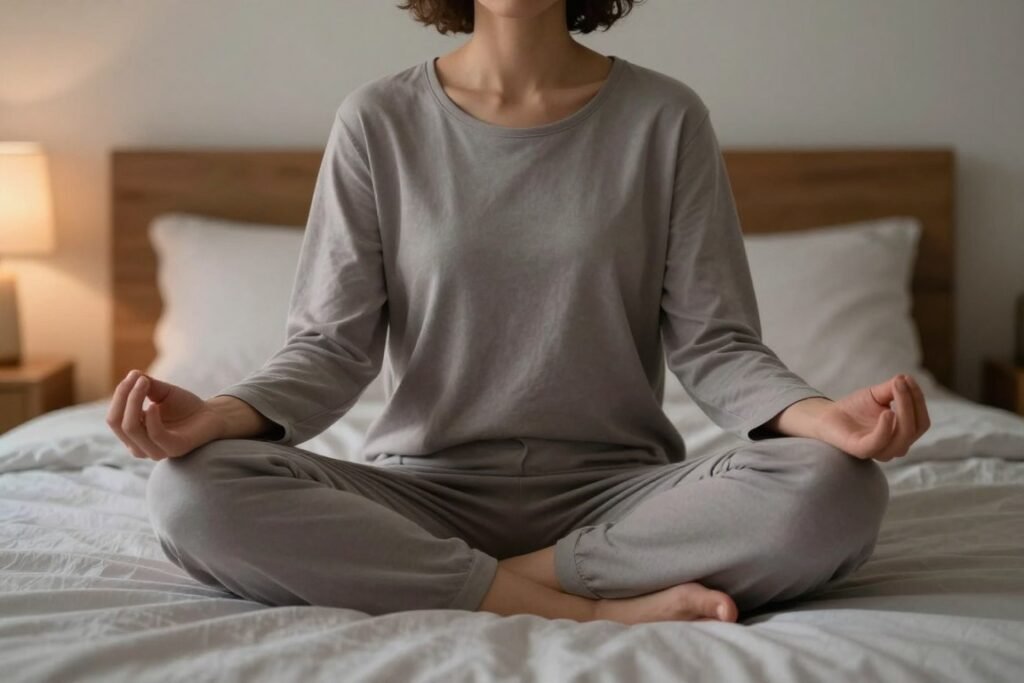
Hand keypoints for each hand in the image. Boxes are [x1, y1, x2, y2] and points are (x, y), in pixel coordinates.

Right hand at [106, 369, 227, 459]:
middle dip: (124, 397)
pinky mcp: (173, 449)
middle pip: (117, 422)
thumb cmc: (184, 406)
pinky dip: (151, 417)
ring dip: (134, 401)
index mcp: (133, 435)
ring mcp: (155, 451)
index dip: (120, 395)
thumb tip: (132, 374)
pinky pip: (155, 435)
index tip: (134, 375)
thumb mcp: (161, 393)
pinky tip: (155, 404)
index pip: (114, 417)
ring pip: (131, 428)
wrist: (211, 415)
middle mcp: (139, 446)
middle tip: (139, 378)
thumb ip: (145, 386)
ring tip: (146, 383)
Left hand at [814, 373, 930, 461]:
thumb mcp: (877, 395)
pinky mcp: (861, 450)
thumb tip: (905, 378)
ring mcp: (879, 451)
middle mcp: (895, 446)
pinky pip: (878, 443)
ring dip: (904, 411)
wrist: (828, 416)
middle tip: (901, 382)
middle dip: (912, 403)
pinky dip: (886, 428)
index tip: (908, 378)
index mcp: (903, 434)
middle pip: (915, 428)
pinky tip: (887, 412)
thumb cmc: (855, 407)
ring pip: (903, 437)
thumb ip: (893, 388)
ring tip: (896, 389)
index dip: (918, 400)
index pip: (921, 420)